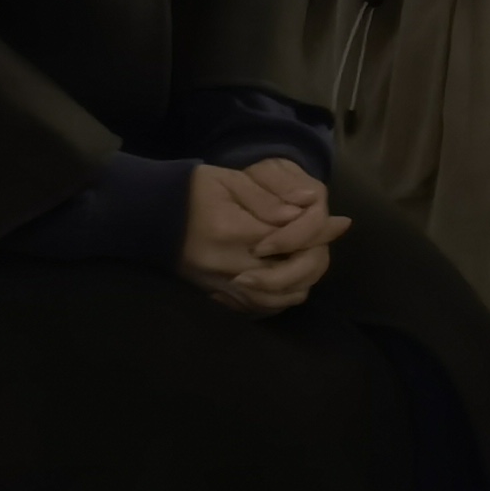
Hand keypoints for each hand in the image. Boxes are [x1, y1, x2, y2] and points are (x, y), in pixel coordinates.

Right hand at [178, 158, 349, 315]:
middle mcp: (227, 266)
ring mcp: (219, 286)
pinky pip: (257, 309)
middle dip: (314, 260)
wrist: (148, 214)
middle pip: (288, 277)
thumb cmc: (193, 190)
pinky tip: (287, 278)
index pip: (289, 240)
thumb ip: (269, 198)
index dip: (319, 232)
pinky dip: (279, 297)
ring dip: (300, 281)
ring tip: (308, 258)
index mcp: (232, 232)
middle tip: (324, 243)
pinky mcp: (214, 296)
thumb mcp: (232, 181)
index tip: (340, 223)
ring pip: (276, 299)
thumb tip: (304, 209)